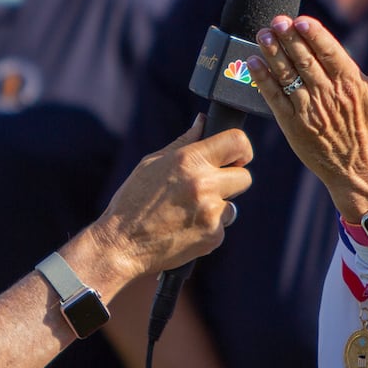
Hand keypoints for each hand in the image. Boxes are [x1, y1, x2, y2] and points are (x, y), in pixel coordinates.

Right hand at [97, 116, 252, 276]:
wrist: (122, 245)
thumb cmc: (132, 201)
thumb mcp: (152, 164)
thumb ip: (183, 143)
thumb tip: (202, 122)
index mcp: (188, 159)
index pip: (237, 141)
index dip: (242, 149)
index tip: (237, 158)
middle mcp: (204, 183)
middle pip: (245, 177)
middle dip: (231, 182)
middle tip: (209, 189)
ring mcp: (211, 211)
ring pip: (233, 206)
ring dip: (217, 209)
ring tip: (187, 213)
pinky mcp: (213, 236)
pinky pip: (221, 227)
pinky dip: (207, 229)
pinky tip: (184, 230)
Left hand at [249, 15, 367, 219]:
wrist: (358, 168)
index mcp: (351, 83)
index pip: (330, 53)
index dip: (315, 36)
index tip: (301, 20)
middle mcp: (329, 95)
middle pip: (305, 60)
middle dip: (289, 39)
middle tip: (276, 21)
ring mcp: (309, 110)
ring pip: (287, 76)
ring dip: (273, 54)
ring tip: (262, 35)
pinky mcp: (293, 125)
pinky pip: (275, 98)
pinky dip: (263, 79)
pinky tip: (253, 62)